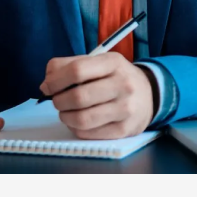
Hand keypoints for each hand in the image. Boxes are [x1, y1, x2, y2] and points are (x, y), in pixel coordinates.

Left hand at [39, 53, 154, 138]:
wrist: (149, 94)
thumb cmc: (115, 77)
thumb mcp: (98, 62)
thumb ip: (69, 65)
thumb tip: (46, 83)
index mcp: (113, 63)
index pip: (77, 70)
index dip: (55, 80)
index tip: (47, 86)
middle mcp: (123, 85)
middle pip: (78, 97)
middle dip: (58, 101)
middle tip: (57, 100)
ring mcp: (125, 109)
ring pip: (82, 119)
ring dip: (65, 117)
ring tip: (65, 112)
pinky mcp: (124, 130)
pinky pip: (89, 133)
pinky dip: (76, 128)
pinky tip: (78, 121)